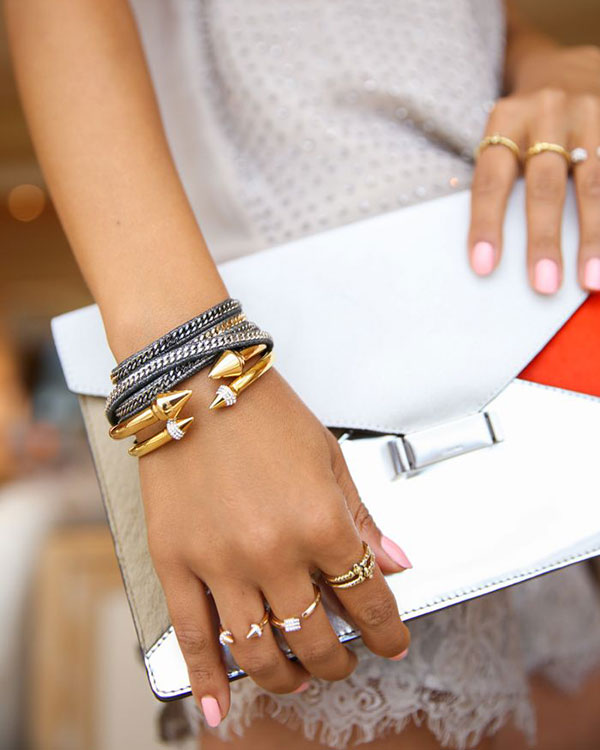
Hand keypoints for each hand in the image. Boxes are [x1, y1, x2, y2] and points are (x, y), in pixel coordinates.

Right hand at [138, 368, 410, 726]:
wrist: (195, 383)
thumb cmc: (264, 412)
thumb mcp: (329, 458)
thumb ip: (362, 519)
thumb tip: (395, 563)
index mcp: (321, 522)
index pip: (367, 600)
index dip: (386, 630)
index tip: (392, 641)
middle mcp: (273, 552)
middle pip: (314, 636)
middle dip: (337, 660)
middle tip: (341, 661)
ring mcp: (221, 563)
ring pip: (258, 650)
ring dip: (284, 676)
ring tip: (295, 677)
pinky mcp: (175, 563)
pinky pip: (192, 637)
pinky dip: (205, 680)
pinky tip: (216, 706)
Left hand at [468, 45, 599, 293]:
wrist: (572, 68)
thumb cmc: (527, 125)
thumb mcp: (504, 137)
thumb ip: (500, 181)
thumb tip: (489, 253)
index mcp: (506, 120)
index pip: (491, 179)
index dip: (486, 224)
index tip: (484, 267)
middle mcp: (549, 112)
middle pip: (545, 184)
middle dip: (544, 239)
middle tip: (544, 285)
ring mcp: (592, 114)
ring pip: (595, 182)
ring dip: (593, 236)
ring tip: (591, 279)